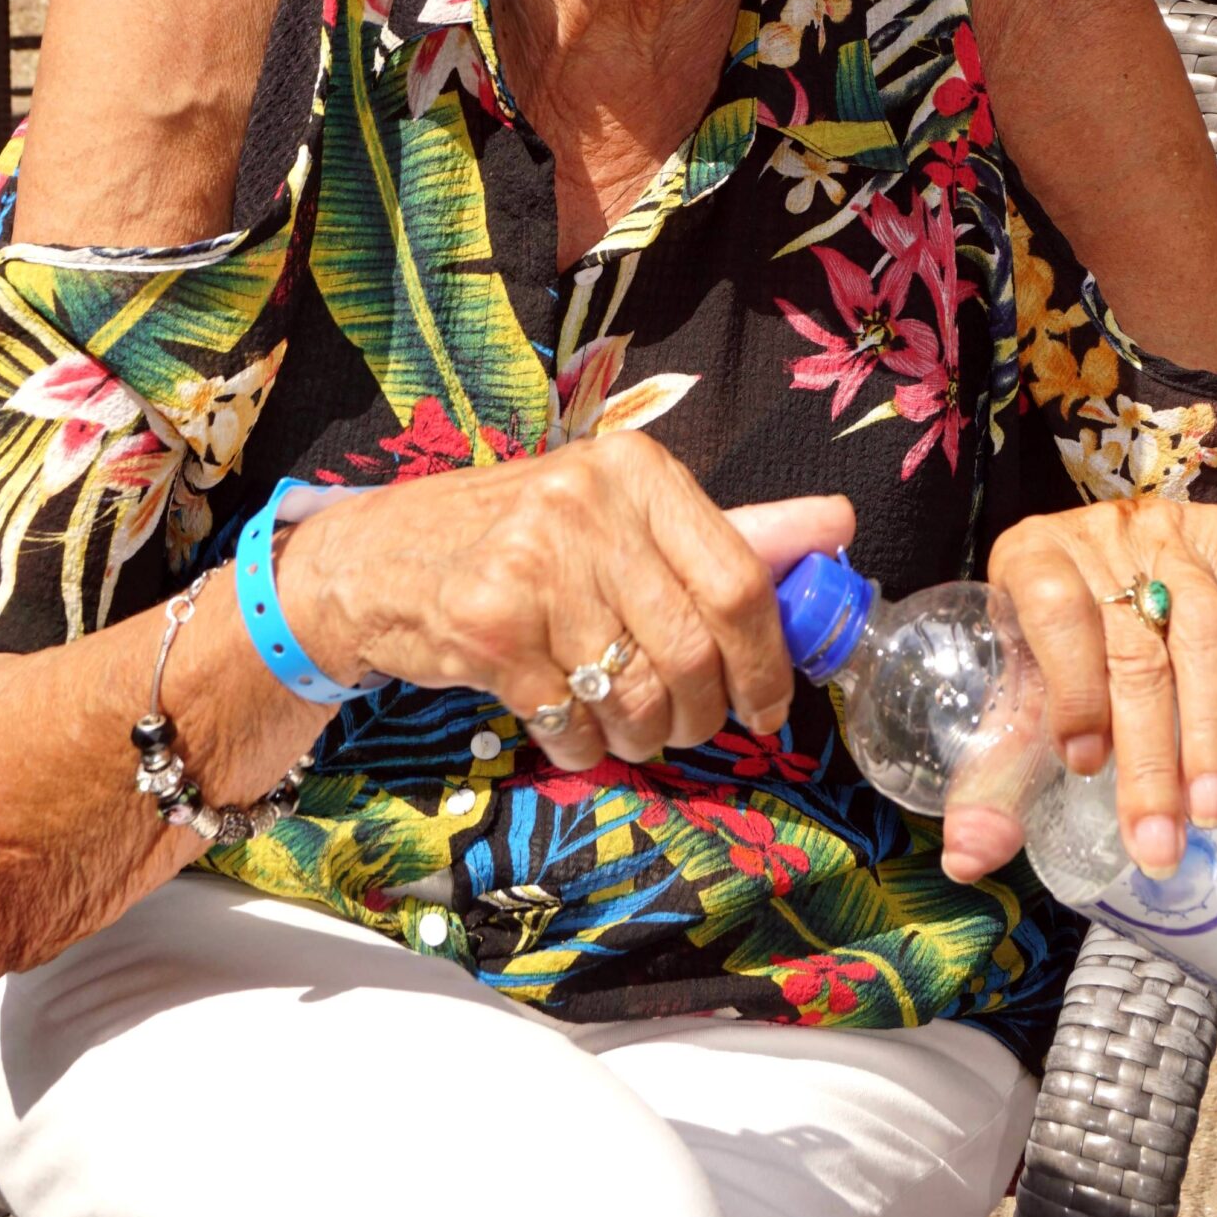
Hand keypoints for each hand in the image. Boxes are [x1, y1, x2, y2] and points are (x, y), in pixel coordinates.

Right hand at [277, 433, 854, 770]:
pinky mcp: (486, 625)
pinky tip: (568, 727)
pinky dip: (581, 747)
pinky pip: (571, 722)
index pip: (739, 579)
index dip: (766, 661)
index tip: (767, 706)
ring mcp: (532, 563)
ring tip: (623, 729)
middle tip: (684, 729)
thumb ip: (734, 529)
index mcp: (635, 469)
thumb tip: (839, 524)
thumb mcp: (624, 517)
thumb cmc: (518, 539)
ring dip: (640, 738)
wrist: (377, 560)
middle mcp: (586, 503)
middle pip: (692, 651)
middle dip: (699, 715)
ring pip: (634, 695)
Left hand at [942, 500, 1216, 884]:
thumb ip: (995, 775)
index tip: (1086, 764)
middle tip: (1155, 842)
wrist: (1125, 584)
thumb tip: (968, 860)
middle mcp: (1098, 534)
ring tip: (1206, 815)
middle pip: (1131, 645)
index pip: (1054, 609)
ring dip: (1205, 737)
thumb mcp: (1024, 697)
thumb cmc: (1058, 650)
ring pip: (1200, 636)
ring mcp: (1168, 531)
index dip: (1073, 687)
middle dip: (1148, 756)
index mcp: (1029, 556)